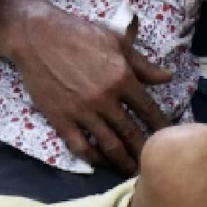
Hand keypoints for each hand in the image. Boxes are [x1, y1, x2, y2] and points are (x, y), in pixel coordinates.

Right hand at [12, 5, 172, 174]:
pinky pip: (80, 146)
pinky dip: (93, 158)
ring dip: (122, 161)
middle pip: (131, 133)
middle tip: (154, 163)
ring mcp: (81, 112)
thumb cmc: (80, 35)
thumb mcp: (117, 43)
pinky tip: (102, 163)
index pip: (148, 110)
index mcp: (122, 79)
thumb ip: (143, 65)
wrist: (36, 37)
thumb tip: (169, 77)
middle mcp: (105, 99)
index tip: (170, 139)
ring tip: (132, 172)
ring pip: (108, 145)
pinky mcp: (60, 119)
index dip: (161, 127)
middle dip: (145, 150)